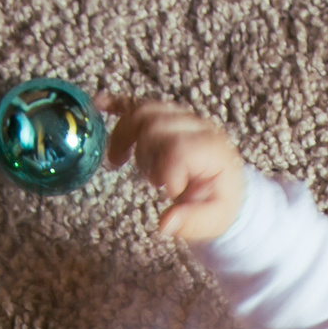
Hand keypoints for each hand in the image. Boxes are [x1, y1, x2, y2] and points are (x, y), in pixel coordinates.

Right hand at [96, 94, 246, 242]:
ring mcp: (181, 119)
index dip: (166, 172)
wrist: (227, 187)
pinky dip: (118, 104)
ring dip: (125, 135)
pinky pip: (140, 104)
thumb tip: (165, 224)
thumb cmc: (220, 204)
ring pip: (144, 111)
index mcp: (212, 149)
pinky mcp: (167, 118)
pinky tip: (100, 103)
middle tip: (151, 181)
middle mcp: (197, 127)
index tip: (172, 192)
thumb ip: (192, 223)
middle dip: (144, 155)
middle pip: (156, 125)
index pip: (178, 148)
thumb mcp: (214, 221)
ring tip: (119, 160)